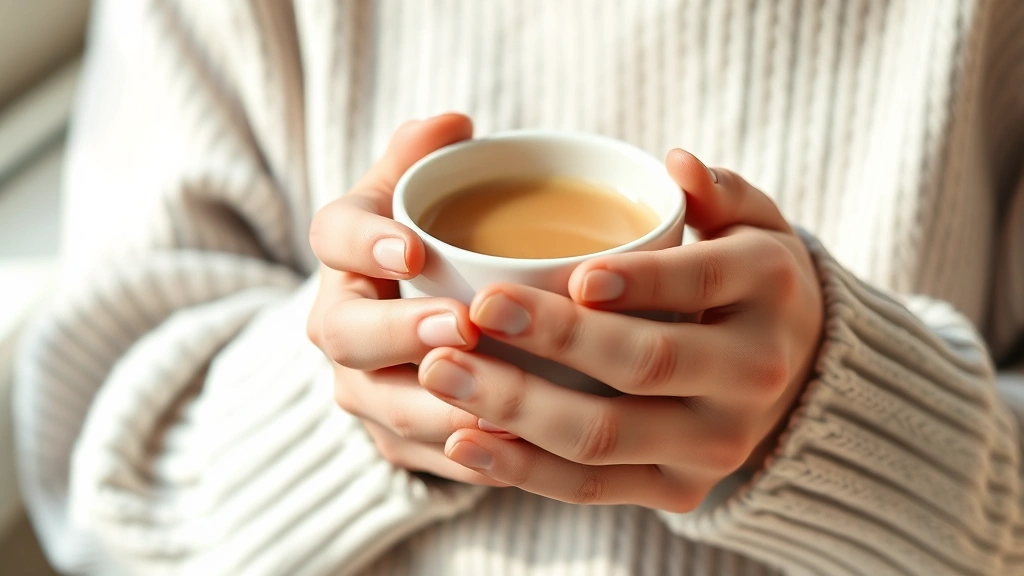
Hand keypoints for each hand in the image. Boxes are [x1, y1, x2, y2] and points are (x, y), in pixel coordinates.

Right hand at [307, 113, 506, 485]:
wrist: (409, 337)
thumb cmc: (425, 250)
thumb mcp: (416, 198)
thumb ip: (425, 162)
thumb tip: (453, 123)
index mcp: (343, 257)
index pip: (334, 239)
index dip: (365, 244)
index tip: (410, 245)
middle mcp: (339, 327)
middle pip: (350, 336)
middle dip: (403, 335)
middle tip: (463, 326)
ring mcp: (363, 390)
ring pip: (390, 408)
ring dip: (443, 406)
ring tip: (501, 401)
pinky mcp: (394, 442)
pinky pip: (427, 459)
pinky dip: (472, 459)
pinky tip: (520, 453)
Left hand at [418, 150, 823, 510]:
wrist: (790, 371)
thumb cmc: (746, 279)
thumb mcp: (753, 222)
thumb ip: (720, 191)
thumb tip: (676, 166)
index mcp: (768, 290)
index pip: (701, 281)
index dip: (638, 280)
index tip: (572, 273)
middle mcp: (754, 375)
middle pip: (644, 364)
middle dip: (553, 340)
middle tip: (473, 313)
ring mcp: (716, 445)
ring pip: (604, 437)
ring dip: (515, 409)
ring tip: (442, 374)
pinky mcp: (678, 491)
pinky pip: (591, 489)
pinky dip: (523, 469)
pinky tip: (463, 442)